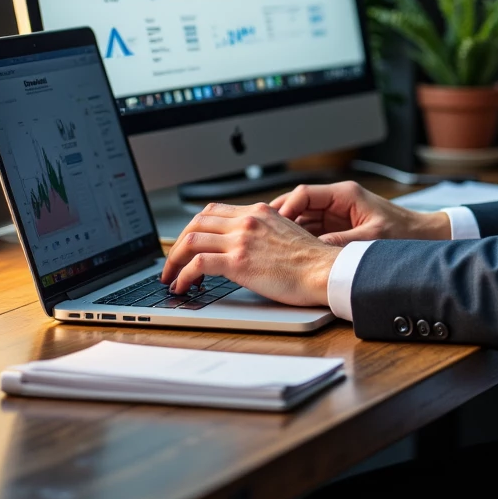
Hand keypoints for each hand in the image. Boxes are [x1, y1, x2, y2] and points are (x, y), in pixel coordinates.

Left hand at [160, 202, 336, 305]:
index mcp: (258, 212)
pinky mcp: (238, 262)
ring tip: (171, 278)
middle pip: (196, 223)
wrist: (326, 271)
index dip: (194, 228)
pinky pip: (197, 264)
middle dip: (178, 244)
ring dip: (174, 261)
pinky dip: (182, 276)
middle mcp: (247, 221)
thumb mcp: (285, 233)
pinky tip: (182, 287)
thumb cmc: (312, 261)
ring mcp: (241, 240)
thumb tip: (245, 246)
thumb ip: (263, 232)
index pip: (213, 211)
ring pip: (190, 241)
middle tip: (173, 262)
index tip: (188, 244)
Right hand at [269, 180, 450, 247]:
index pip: (305, 193)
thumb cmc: (404, 233)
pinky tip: (289, 251)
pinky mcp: (339, 226)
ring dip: (288, 230)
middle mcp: (338, 201)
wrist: (424, 236)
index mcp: (345, 195)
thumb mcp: (372, 239)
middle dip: (280, 218)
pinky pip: (312, 229)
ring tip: (270, 245)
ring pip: (302, 217)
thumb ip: (342, 242)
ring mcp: (337, 213)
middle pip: (299, 204)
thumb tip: (315, 250)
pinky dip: (300, 238)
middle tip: (263, 234)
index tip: (275, 224)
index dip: (286, 207)